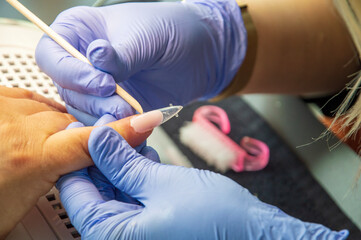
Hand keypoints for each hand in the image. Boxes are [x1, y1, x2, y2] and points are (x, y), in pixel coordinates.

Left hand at [0, 86, 150, 237]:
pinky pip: (27, 97)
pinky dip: (32, 112)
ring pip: (50, 109)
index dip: (125, 131)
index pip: (92, 143)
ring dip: (51, 126)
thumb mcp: (10, 215)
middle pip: (72, 125)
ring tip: (38, 145)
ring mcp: (6, 108)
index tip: (148, 121)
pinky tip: (26, 125)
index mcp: (32, 158)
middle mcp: (20, 126)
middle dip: (74, 140)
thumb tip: (69, 189)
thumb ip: (45, 194)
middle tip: (64, 159)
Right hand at [35, 0, 245, 117]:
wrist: (199, 54)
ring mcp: (96, 86)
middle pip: (65, 87)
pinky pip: (103, 122)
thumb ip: (120, 54)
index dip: (71, 72)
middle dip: (92, 100)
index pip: (51, 54)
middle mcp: (81, 61)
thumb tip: (95, 58)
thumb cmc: (171, 31)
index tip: (103, 82)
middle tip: (120, 105)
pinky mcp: (113, 106)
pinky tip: (130, 128)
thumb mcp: (145, 36)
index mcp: (79, 31)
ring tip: (129, 116)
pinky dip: (114, 127)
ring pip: (82, 109)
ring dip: (103, 117)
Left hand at [57, 126, 347, 238]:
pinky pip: (135, 195)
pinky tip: (146, 154)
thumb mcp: (161, 183)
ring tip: (131, 133)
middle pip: (96, 190)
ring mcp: (139, 232)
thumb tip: (97, 137)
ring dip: (122, 160)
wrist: (257, 235)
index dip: (80, 154)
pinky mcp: (155, 223)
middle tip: (113, 123)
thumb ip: (122, 162)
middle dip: (104, 154)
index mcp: (113, 237)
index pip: (76, 192)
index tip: (85, 127)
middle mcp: (122, 238)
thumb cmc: (218, 221)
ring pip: (116, 190)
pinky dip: (137, 173)